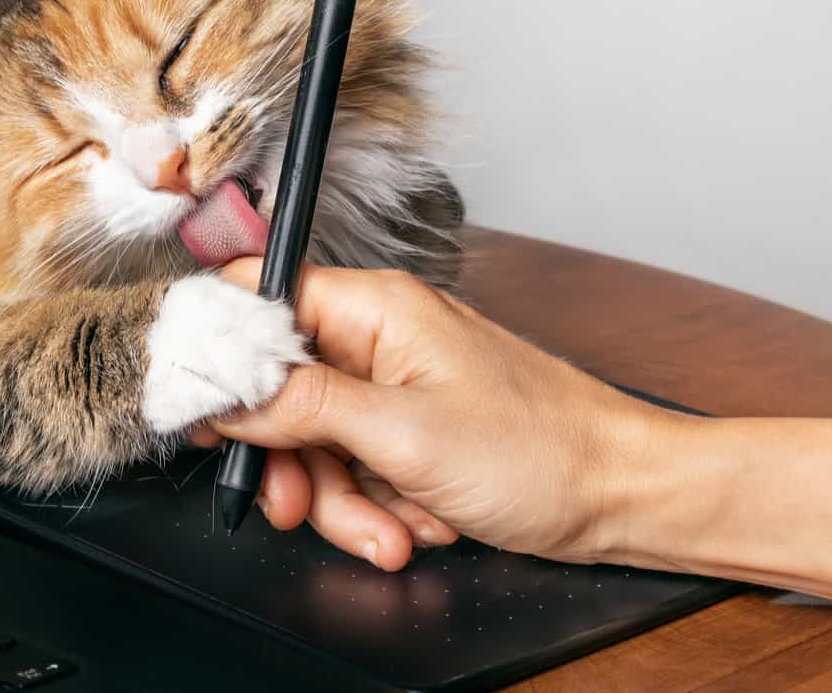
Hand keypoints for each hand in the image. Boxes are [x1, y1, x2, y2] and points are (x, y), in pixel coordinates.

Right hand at [200, 261, 669, 570]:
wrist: (623, 497)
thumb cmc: (542, 449)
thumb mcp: (403, 433)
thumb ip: (303, 406)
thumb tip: (226, 390)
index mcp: (377, 307)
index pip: (263, 298)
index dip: (224, 353)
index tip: (208, 412)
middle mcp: (381, 337)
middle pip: (283, 390)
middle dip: (296, 463)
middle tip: (298, 507)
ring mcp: (399, 387)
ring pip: (319, 443)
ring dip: (345, 503)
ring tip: (394, 534)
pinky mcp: (415, 431)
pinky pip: (360, 469)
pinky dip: (380, 507)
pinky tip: (421, 523)